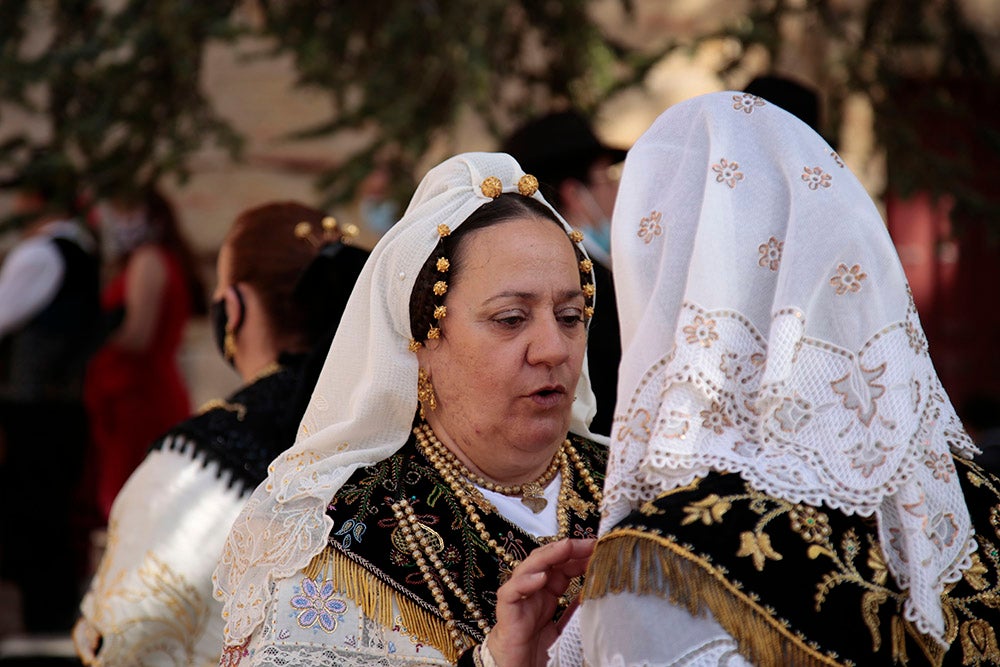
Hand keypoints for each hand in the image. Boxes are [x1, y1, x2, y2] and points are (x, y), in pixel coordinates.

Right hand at [488, 538, 594, 666]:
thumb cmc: (535, 650)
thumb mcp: (565, 627)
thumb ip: (575, 610)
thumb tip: (597, 593)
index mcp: (547, 593)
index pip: (562, 565)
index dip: (579, 555)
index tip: (599, 548)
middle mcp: (532, 591)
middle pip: (545, 560)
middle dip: (566, 549)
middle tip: (587, 543)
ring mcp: (518, 600)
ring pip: (527, 568)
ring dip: (547, 556)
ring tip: (565, 548)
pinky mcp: (506, 613)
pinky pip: (511, 592)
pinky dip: (524, 582)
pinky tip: (541, 577)